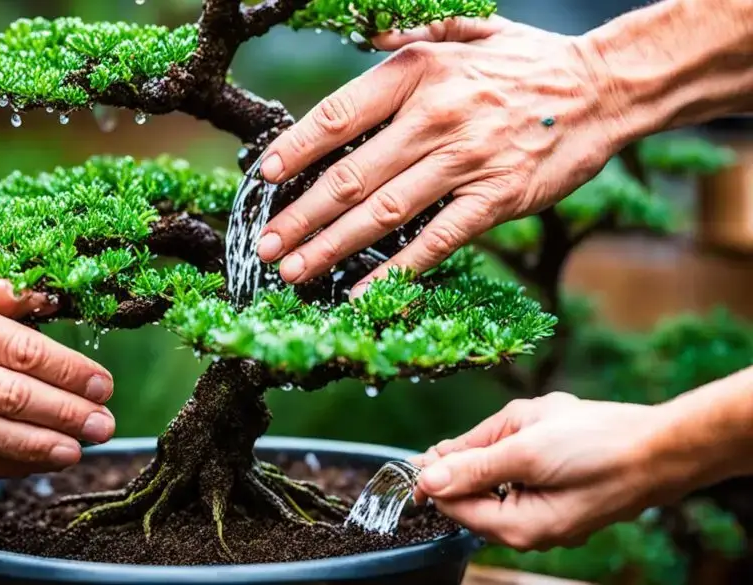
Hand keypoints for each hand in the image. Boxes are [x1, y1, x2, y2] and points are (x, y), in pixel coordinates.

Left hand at [256, 16, 624, 296]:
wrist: (605, 89)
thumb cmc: (528, 63)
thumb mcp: (467, 28)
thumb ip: (410, 33)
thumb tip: (362, 39)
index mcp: (418, 72)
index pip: (338, 116)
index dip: (296, 150)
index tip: (265, 179)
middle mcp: (435, 118)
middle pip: (350, 176)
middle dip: (301, 217)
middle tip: (267, 247)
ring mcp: (465, 162)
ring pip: (383, 214)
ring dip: (332, 248)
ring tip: (295, 273)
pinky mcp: (496, 200)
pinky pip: (435, 242)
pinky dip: (396, 273)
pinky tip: (362, 295)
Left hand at [410, 392, 692, 550]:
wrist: (665, 447)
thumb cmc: (599, 447)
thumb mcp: (525, 450)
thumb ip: (473, 466)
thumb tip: (428, 478)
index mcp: (515, 527)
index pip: (452, 505)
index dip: (433, 476)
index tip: (424, 450)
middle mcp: (528, 531)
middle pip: (474, 491)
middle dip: (480, 452)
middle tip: (508, 425)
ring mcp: (548, 517)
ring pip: (500, 477)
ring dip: (506, 445)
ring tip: (537, 424)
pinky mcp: (562, 500)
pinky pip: (526, 475)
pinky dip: (526, 449)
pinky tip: (549, 431)